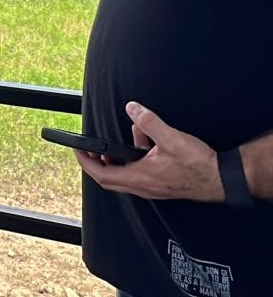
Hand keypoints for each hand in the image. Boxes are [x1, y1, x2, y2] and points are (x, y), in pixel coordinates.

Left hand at [75, 101, 223, 201]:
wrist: (221, 179)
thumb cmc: (198, 165)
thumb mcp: (170, 138)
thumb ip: (149, 122)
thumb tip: (132, 108)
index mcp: (140, 177)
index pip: (102, 175)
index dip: (85, 162)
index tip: (76, 150)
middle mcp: (143, 186)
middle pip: (109, 177)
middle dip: (97, 160)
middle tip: (89, 146)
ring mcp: (151, 187)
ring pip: (126, 173)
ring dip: (122, 154)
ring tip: (132, 133)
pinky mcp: (160, 184)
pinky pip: (139, 170)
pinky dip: (137, 155)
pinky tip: (148, 140)